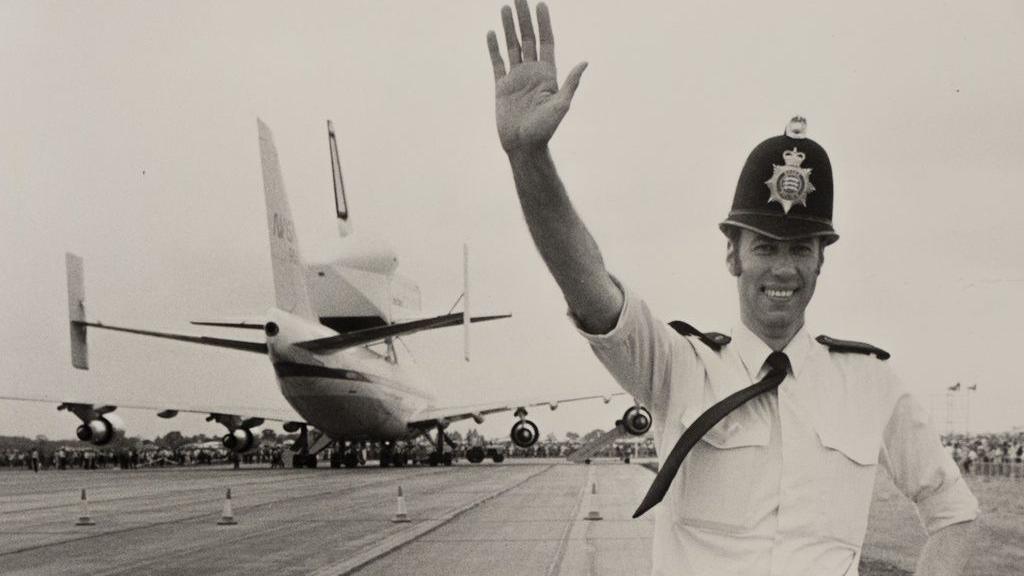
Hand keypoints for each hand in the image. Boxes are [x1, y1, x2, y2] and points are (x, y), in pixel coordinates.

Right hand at [487, 0, 586, 152]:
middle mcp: (532, 72)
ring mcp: (516, 78)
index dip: (544, 23)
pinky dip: (494, 48)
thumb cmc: (545, 130)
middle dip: (524, 18)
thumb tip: (584, 63)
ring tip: (504, 7)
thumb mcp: (561, 106)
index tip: (540, 4)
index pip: (546, 42)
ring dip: (508, 27)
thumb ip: (570, 83)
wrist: (524, 146)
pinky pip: (497, 62)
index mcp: (547, 74)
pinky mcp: (502, 86)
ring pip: (512, 46)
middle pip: (528, 38)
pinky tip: (492, 33)